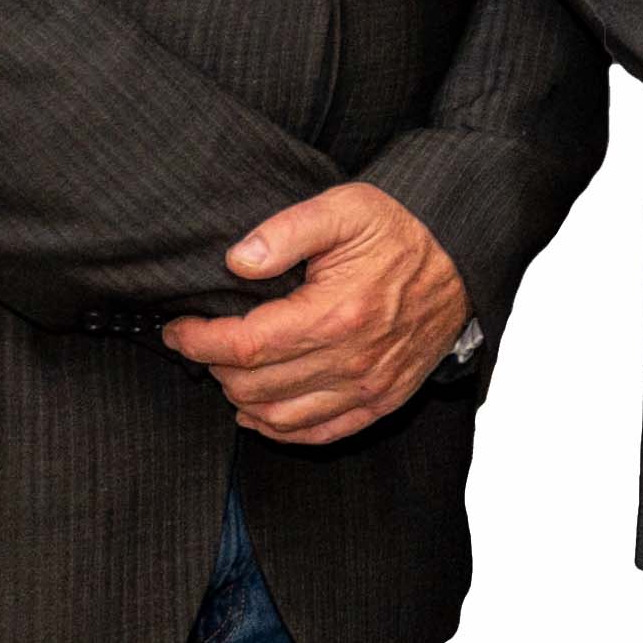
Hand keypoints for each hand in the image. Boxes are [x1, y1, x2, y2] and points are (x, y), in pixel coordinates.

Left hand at [164, 184, 470, 445]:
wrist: (463, 258)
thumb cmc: (401, 231)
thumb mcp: (346, 208)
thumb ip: (286, 231)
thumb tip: (236, 262)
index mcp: (335, 313)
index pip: (244, 346)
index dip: (199, 341)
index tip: (179, 328)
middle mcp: (350, 360)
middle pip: (253, 386)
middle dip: (215, 365)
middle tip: (206, 341)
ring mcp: (367, 387)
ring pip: (277, 417)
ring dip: (240, 399)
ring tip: (230, 370)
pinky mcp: (381, 401)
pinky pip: (317, 434)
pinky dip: (278, 429)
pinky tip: (260, 408)